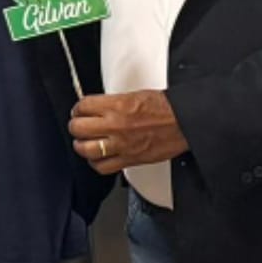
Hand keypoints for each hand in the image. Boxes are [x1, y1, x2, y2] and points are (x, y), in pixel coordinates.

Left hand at [69, 90, 187, 175]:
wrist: (185, 122)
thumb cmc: (166, 108)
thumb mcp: (135, 95)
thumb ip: (114, 103)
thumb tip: (99, 108)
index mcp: (117, 106)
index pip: (83, 106)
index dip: (78, 108)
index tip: (80, 110)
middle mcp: (116, 126)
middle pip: (79, 128)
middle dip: (76, 126)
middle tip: (79, 126)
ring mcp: (121, 145)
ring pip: (86, 150)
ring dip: (82, 146)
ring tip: (84, 143)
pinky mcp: (129, 159)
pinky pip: (103, 167)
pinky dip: (96, 163)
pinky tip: (97, 158)